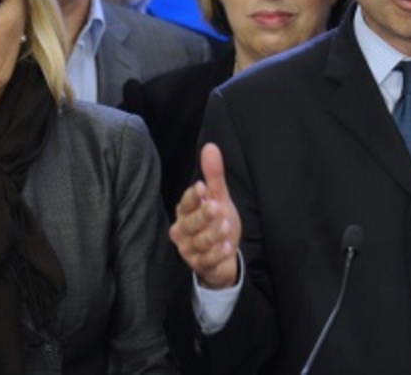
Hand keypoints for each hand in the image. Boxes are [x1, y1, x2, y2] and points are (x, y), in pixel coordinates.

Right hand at [169, 143, 241, 288]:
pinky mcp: (200, 265)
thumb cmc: (216, 221)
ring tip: (225, 226)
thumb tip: (210, 147)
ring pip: (198, 242)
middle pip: (189, 223)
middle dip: (202, 215)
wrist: (223, 254)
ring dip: (212, 234)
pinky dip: (216, 255)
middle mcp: (183, 231)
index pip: (185, 203)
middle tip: (216, 207)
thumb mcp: (218, 197)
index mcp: (185, 212)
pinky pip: (206, 261)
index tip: (202, 187)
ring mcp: (190, 250)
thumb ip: (214, 176)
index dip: (192, 196)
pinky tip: (226, 246)